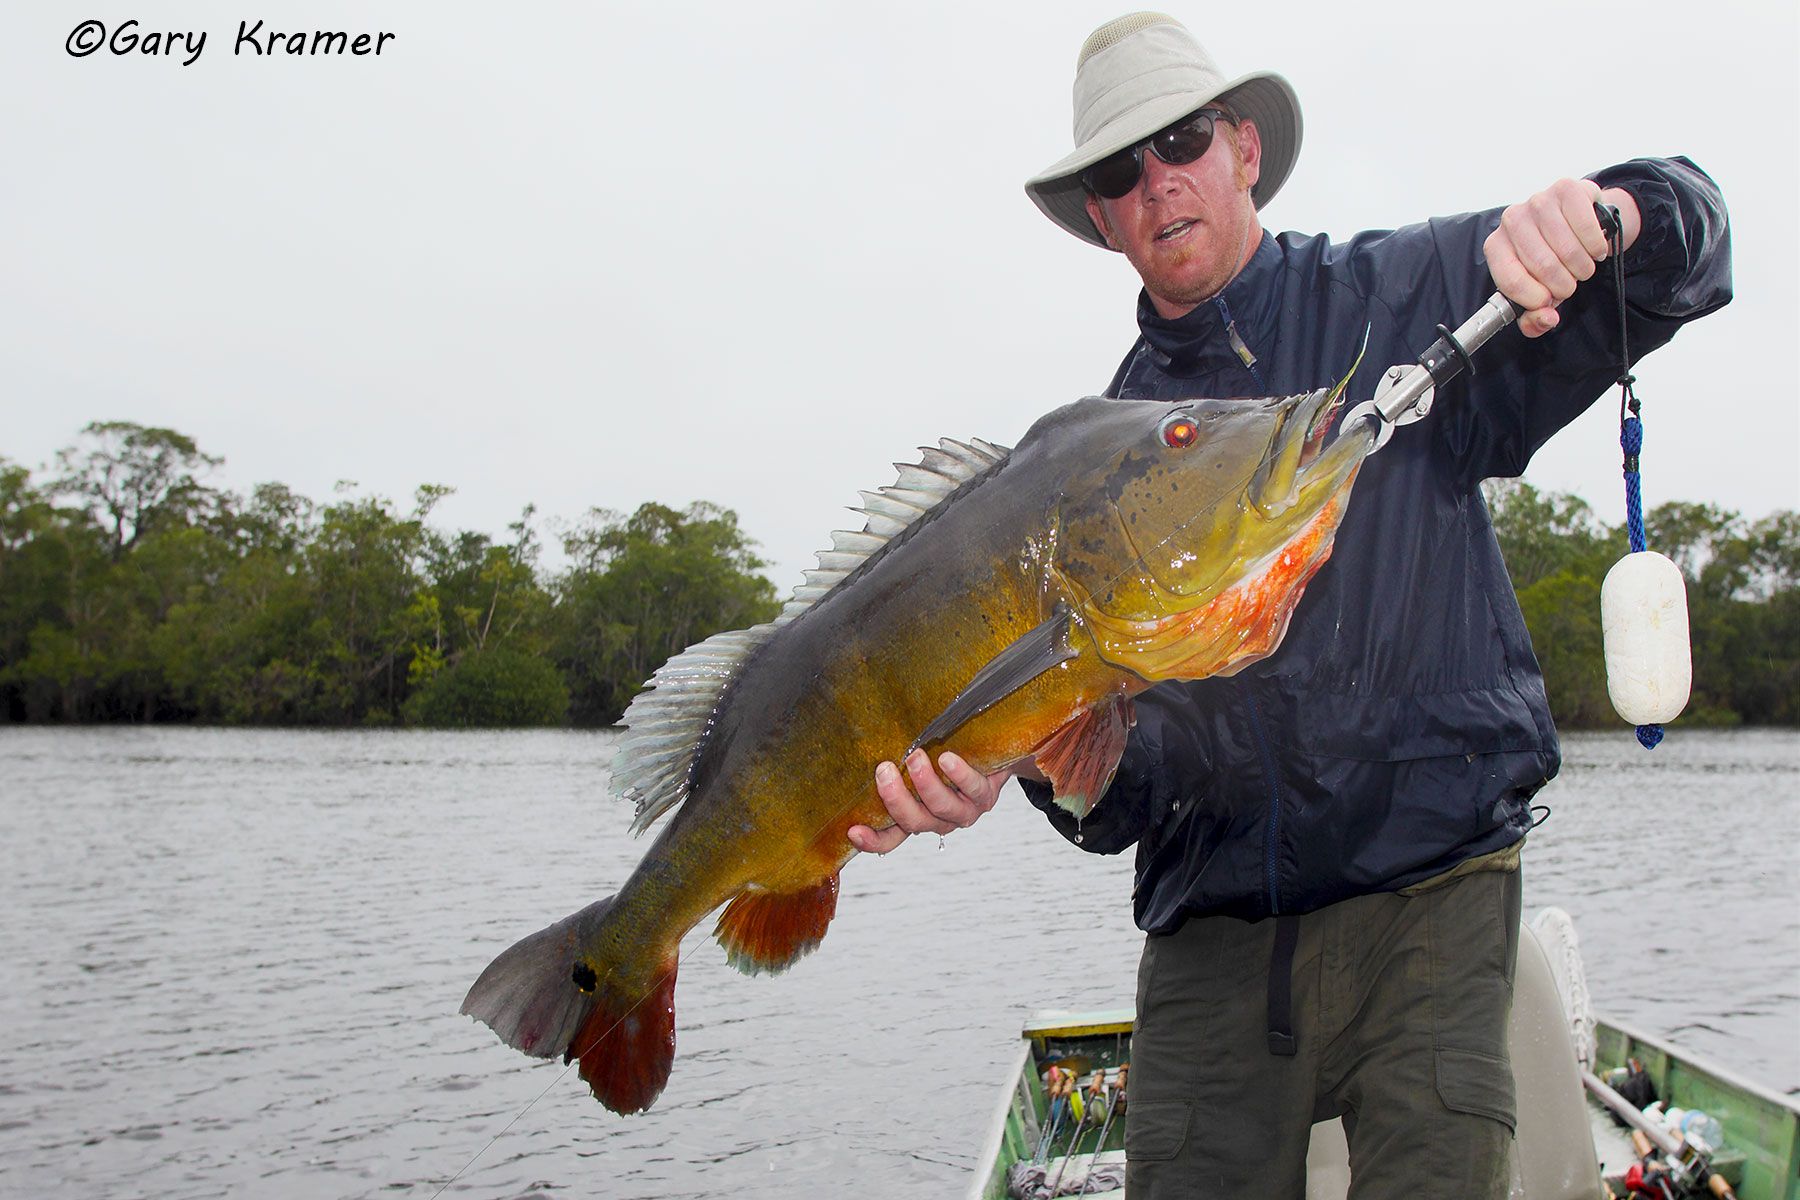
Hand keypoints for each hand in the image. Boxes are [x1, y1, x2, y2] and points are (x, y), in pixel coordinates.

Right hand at [847, 750, 1018, 853]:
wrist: (992, 754)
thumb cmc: (947, 755)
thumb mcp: (917, 763)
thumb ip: (896, 763)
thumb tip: (861, 736)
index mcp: (917, 815)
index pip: (890, 837)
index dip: (872, 839)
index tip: (852, 830)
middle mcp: (938, 819)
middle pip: (913, 822)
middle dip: (896, 798)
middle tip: (884, 770)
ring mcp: (963, 811)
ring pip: (941, 807)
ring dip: (925, 784)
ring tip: (915, 758)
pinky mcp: (985, 796)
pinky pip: (972, 789)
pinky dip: (959, 774)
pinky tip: (947, 759)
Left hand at [1484, 179, 1641, 337]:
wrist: (1579, 218)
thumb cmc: (1553, 257)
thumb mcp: (1540, 291)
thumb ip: (1534, 317)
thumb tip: (1546, 319)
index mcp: (1496, 246)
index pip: (1511, 281)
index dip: (1535, 299)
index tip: (1549, 302)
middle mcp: (1512, 220)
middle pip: (1543, 267)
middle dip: (1564, 285)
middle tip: (1570, 282)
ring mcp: (1538, 201)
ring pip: (1567, 250)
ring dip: (1582, 268)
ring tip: (1581, 265)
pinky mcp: (1566, 189)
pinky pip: (1587, 228)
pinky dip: (1596, 246)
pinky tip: (1594, 248)